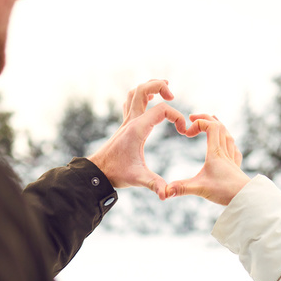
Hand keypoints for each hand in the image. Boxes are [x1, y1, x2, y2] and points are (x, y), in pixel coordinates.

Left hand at [88, 80, 186, 200]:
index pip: (162, 110)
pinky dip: (141, 96)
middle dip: (159, 86)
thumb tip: (167, 194)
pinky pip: (130, 102)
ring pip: (135, 92)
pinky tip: (149, 102)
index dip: (177, 117)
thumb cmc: (117, 174)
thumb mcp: (139, 179)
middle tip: (172, 96)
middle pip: (143, 89)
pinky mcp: (124, 126)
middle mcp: (131, 121)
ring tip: (163, 89)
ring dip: (149, 87)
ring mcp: (126, 121)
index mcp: (137, 129)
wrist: (97, 172)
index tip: (183, 131)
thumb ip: (154, 185)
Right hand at [165, 114, 249, 205]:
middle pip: (219, 126)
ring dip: (218, 125)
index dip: (198, 123)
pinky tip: (228, 144)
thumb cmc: (225, 192)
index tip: (187, 133)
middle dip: (205, 118)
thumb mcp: (200, 189)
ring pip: (227, 135)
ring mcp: (232, 159)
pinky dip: (229, 141)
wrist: (247, 199)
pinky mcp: (236, 167)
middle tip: (192, 118)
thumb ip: (181, 188)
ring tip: (211, 121)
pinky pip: (234, 148)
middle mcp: (225, 152)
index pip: (210, 126)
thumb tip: (164, 191)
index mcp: (215, 153)